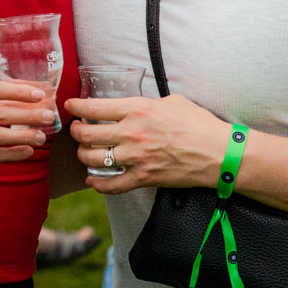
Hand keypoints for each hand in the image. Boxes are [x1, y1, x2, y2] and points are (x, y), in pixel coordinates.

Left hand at [64, 92, 227, 192]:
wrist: (217, 153)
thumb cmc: (199, 124)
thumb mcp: (173, 101)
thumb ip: (148, 103)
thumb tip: (134, 107)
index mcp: (138, 109)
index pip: (94, 107)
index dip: (76, 107)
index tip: (70, 107)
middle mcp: (131, 133)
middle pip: (87, 134)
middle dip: (76, 131)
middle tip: (77, 130)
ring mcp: (135, 158)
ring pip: (93, 158)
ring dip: (84, 155)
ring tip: (86, 151)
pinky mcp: (142, 178)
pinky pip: (111, 185)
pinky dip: (97, 184)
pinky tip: (93, 179)